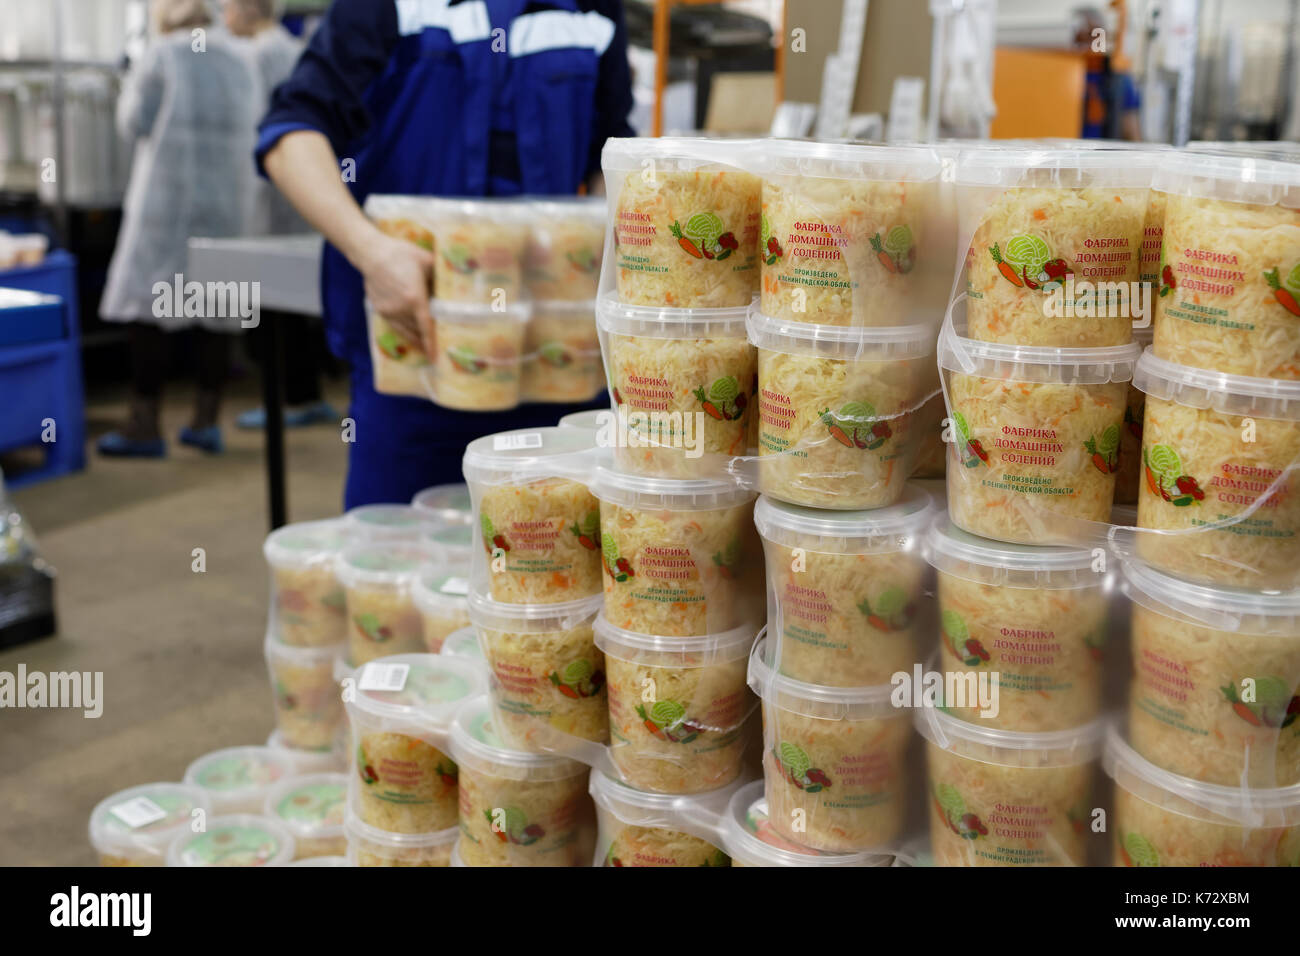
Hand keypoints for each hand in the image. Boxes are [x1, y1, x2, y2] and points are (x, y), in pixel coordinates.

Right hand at [355, 232, 433, 348]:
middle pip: (417, 331)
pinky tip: (411, 334)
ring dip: (416, 340)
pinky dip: (405, 332)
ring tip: (425, 347)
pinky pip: (396, 326)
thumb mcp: (426, 261)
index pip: (426, 327)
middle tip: (439, 349)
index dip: (431, 344)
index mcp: (415, 298)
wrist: (371, 253)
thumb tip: (455, 283)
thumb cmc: (401, 254)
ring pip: (406, 331)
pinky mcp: (380, 310)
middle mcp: (401, 309)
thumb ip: (440, 275)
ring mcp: (389, 311)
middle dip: (427, 341)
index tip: (436, 357)